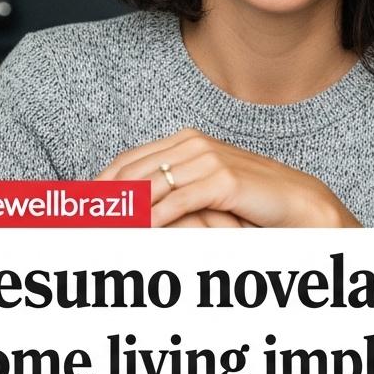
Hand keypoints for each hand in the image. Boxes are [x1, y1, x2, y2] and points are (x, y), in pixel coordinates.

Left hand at [94, 128, 360, 227]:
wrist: (296, 200)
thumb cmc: (252, 197)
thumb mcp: (207, 185)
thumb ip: (173, 185)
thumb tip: (132, 201)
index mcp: (185, 140)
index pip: (126, 161)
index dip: (98, 185)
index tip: (76, 208)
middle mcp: (193, 144)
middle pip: (131, 173)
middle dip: (101, 200)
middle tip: (79, 222)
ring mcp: (208, 159)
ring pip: (150, 188)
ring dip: (123, 213)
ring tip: (102, 231)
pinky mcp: (223, 179)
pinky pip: (178, 202)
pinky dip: (154, 219)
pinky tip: (140, 233)